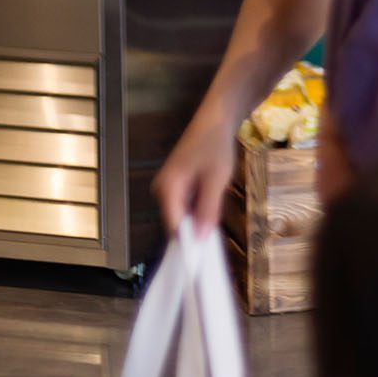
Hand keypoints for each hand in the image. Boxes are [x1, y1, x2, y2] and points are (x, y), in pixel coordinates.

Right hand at [153, 111, 237, 237]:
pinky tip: (212, 206)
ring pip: (182, 214)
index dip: (188, 242)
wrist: (215, 119)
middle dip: (194, 230)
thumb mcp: (216, 180)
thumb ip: (207, 210)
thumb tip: (200, 239)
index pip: (173, 226)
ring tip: (216, 219)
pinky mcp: (176, 184)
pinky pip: (185, 205)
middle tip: (216, 238)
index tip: (205, 257)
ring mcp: (168, 186)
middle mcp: (161, 189)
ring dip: (198, 219)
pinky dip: (198, 209)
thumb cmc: (216, 146)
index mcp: (167, 188)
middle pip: (176, 222)